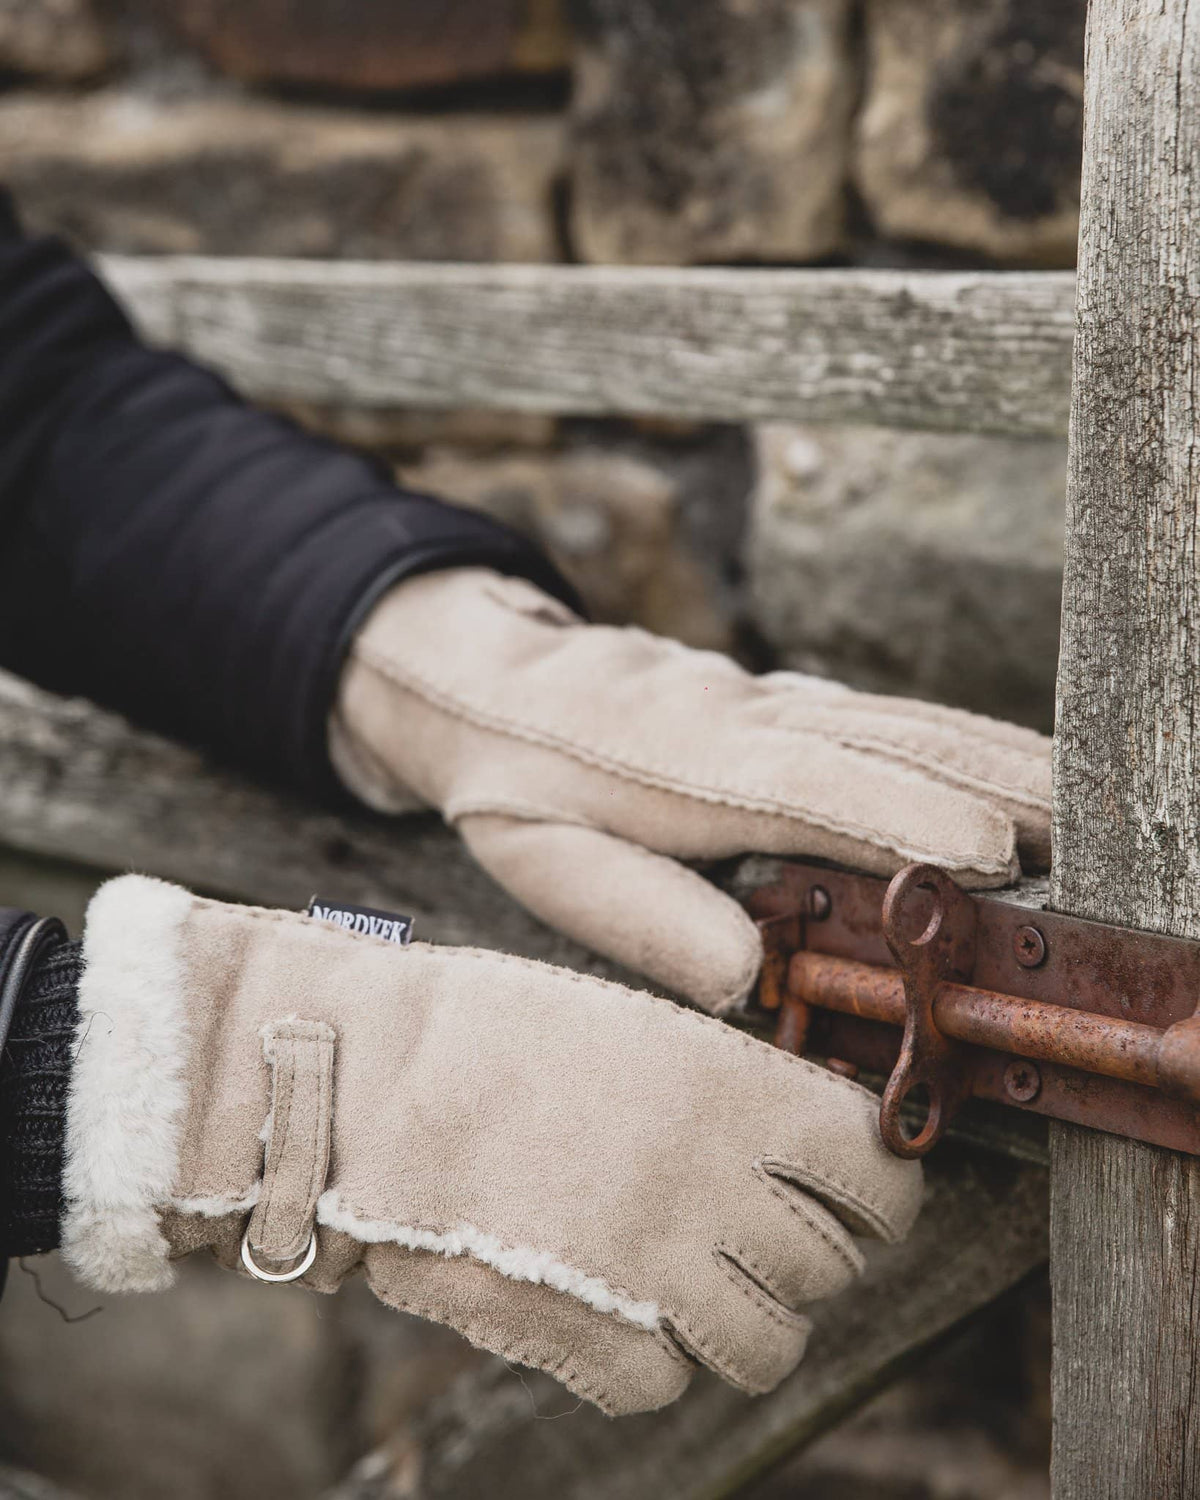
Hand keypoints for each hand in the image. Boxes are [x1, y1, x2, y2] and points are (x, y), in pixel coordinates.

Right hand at [63, 876, 920, 1415]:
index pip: (878, 1180)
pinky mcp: (583, 1333)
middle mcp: (716, 1185)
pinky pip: (667, 1385)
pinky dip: (655, 1360)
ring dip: (745, 1321)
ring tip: (695, 1281)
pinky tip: (618, 1306)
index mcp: (737, 1094)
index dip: (877, 1197)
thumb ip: (729, 1090)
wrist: (366, 1077)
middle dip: (806, 1256)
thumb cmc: (489, 1029)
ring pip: (770, 1346)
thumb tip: (797, 1148)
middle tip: (753, 1231)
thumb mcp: (634, 1027)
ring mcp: (653, 1268)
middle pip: (831, 1269)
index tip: (855, 1198)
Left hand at [332, 568, 1050, 1012]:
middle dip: (1003, 785)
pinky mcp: (783, 703)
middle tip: (1100, 837)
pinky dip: (963, 741)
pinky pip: (888, 719)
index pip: (817, 788)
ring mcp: (774, 702)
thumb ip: (643, 914)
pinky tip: (1011, 765)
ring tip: (1091, 800)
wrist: (492, 680)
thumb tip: (744, 978)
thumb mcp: (545, 862)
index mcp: (692, 766)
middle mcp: (751, 719)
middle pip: (896, 744)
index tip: (1000, 849)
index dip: (907, 816)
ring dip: (1002, 757)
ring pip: (907, 722)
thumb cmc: (517, 782)